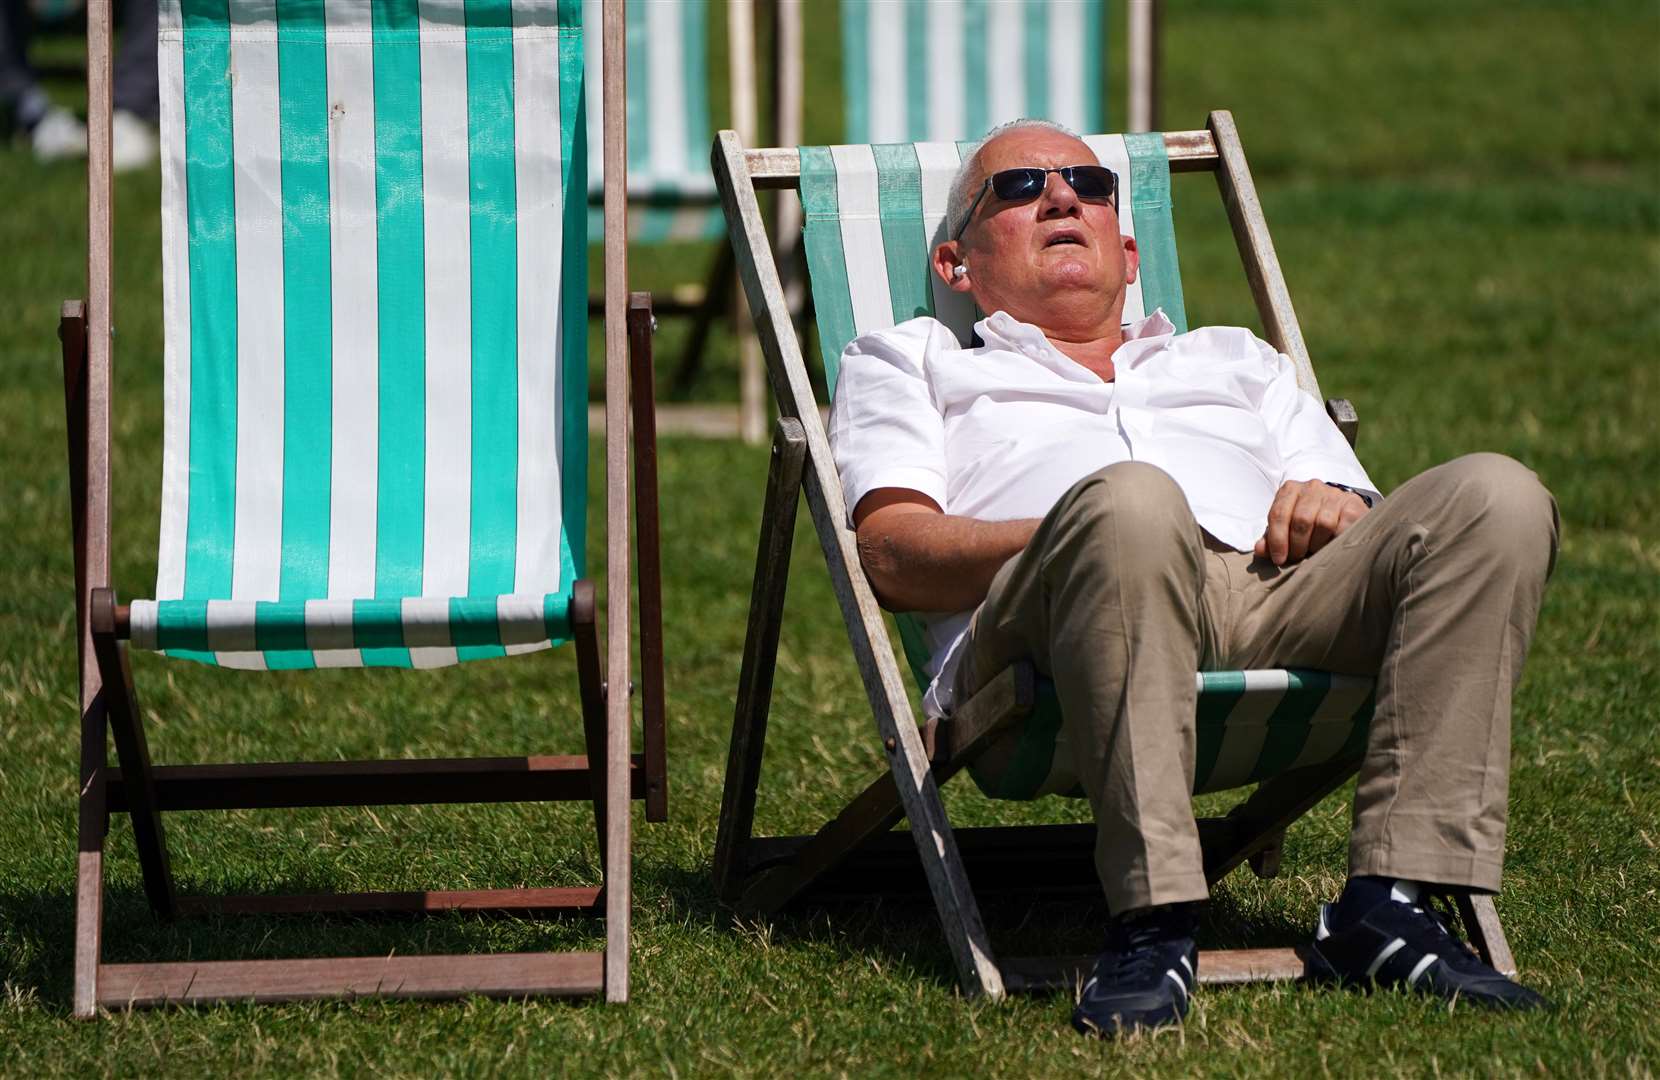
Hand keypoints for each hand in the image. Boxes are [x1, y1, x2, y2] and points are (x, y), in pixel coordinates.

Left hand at [1254, 479, 1369, 565]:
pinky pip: (1342, 527)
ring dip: (1316, 544)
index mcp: (1290, 490)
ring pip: (1323, 523)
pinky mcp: (1352, 504)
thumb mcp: (1286, 529)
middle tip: (1297, 558)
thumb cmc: (1307, 524)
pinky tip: (1331, 546)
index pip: (1278, 514)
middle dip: (1297, 545)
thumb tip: (1259, 550)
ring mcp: (1334, 494)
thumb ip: (1272, 538)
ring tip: (1314, 551)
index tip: (1279, 559)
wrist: (1340, 512)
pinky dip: (1335, 541)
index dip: (1277, 540)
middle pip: (1300, 519)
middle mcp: (1311, 487)